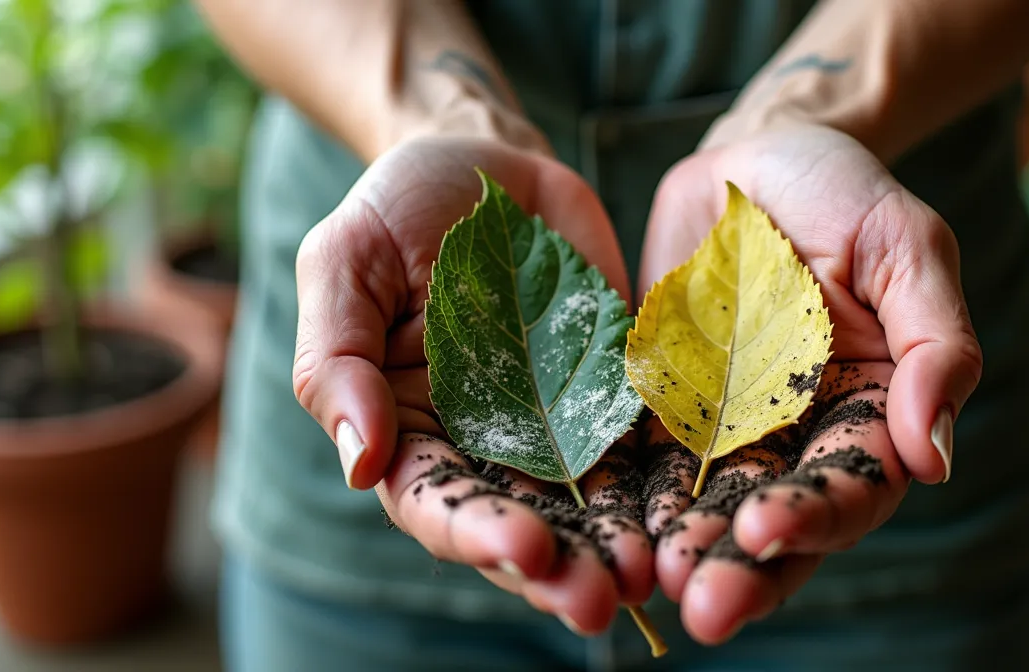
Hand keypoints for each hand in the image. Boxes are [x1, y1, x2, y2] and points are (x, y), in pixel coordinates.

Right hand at [292, 137, 652, 633]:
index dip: (474, 531)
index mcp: (409, 430)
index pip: (435, 502)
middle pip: (518, 524)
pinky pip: (643, 448)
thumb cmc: (399, 208)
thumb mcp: (344, 263)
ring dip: (616, 545)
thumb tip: (358, 464)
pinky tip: (693, 513)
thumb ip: (334, 360)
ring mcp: (558, 426)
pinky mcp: (616, 397)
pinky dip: (665, 485)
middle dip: (557, 567)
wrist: (492, 162)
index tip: (524, 547)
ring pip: (588, 505)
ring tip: (650, 575)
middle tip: (598, 597)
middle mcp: (487, 446)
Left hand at [639, 124, 982, 642]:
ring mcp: (723, 433)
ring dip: (681, 552)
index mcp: (869, 414)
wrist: (749, 160)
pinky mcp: (662, 414)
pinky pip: (642, 468)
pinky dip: (627, 503)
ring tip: (648, 582)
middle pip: (775, 522)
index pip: (853, 485)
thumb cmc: (842, 192)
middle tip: (704, 604)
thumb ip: (933, 344)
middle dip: (742, 568)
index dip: (815, 515)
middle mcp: (796, 440)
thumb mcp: (906, 245)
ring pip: (705, 511)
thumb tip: (933, 457)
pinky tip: (602, 531)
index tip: (766, 527)